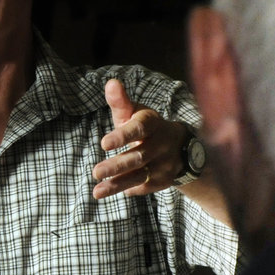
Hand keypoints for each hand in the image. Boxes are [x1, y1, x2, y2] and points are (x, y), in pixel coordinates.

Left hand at [92, 79, 186, 198]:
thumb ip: (120, 101)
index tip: (103, 144)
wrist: (178, 145)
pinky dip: (129, 189)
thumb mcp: (135, 112)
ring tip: (97, 192)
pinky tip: (111, 189)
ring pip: (140, 176)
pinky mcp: (164, 180)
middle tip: (95, 172)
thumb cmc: (145, 125)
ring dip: (117, 184)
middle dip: (116, 166)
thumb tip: (110, 83)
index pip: (138, 130)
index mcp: (152, 124)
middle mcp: (161, 144)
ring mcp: (164, 164)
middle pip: (138, 157)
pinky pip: (144, 187)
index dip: (122, 136)